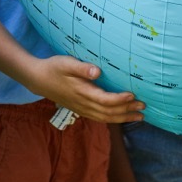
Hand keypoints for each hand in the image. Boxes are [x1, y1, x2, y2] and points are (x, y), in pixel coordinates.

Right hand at [29, 55, 144, 123]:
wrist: (38, 79)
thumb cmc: (54, 68)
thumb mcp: (66, 63)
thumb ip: (81, 68)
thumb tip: (97, 71)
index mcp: (82, 92)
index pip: (104, 100)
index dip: (119, 99)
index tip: (132, 94)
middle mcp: (83, 103)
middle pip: (108, 112)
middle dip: (127, 110)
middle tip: (143, 107)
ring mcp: (82, 108)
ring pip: (105, 118)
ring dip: (123, 118)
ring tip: (139, 116)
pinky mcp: (81, 109)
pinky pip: (100, 118)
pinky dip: (113, 119)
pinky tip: (122, 117)